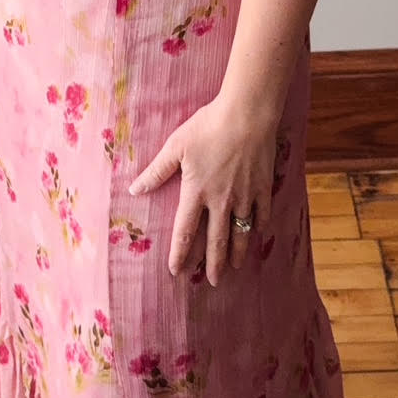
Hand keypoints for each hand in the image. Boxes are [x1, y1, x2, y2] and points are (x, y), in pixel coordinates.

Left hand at [128, 96, 275, 285]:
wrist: (247, 115)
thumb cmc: (207, 126)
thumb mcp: (176, 146)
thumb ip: (156, 171)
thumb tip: (134, 189)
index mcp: (196, 192)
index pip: (185, 231)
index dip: (180, 253)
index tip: (176, 271)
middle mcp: (220, 201)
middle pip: (216, 240)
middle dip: (213, 264)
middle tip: (213, 282)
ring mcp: (243, 196)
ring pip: (240, 232)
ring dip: (237, 253)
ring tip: (234, 268)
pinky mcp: (262, 187)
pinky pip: (261, 213)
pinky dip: (258, 226)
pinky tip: (257, 234)